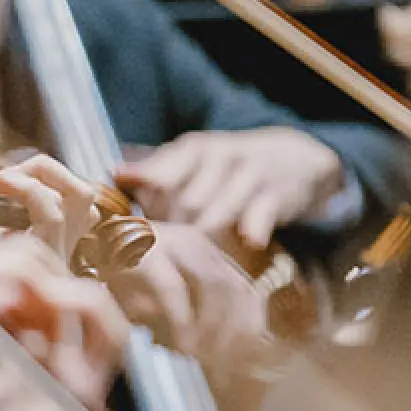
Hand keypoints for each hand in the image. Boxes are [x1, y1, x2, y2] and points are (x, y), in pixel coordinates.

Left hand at [117, 125, 346, 248]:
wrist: (296, 157)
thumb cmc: (232, 167)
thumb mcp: (196, 160)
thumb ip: (156, 171)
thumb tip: (113, 175)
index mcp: (194, 148)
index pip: (157, 181)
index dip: (145, 213)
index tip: (137, 236)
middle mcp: (221, 155)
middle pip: (182, 206)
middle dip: (175, 235)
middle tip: (168, 257)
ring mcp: (251, 175)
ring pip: (213, 220)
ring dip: (204, 245)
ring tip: (197, 261)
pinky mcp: (277, 196)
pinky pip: (253, 226)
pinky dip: (244, 239)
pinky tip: (242, 246)